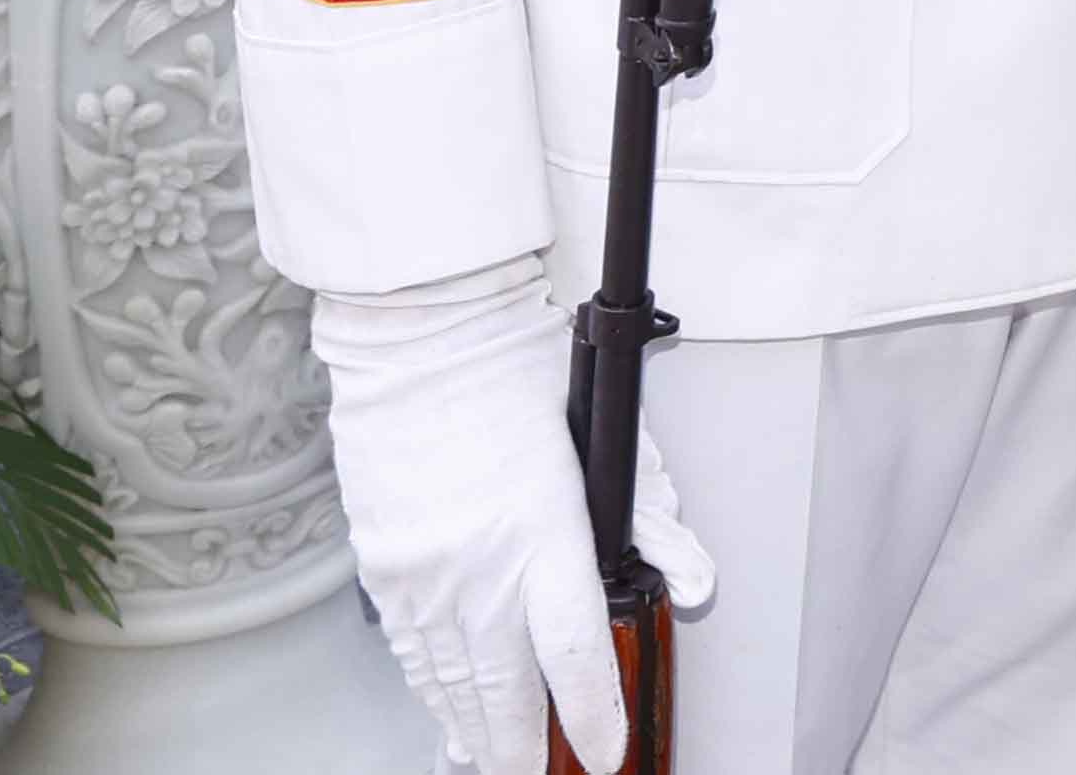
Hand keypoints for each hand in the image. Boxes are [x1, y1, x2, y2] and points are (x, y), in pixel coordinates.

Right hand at [312, 258, 712, 774]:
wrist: (422, 344)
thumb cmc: (521, 379)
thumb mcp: (610, 443)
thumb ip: (654, 522)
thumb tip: (692, 585)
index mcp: (544, 537)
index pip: (572, 657)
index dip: (591, 719)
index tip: (604, 755)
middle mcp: (479, 568)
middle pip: (503, 690)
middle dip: (524, 748)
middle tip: (542, 774)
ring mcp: (423, 573)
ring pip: (450, 680)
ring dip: (474, 727)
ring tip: (493, 757)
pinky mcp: (383, 567)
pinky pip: (410, 649)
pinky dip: (432, 686)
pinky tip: (446, 708)